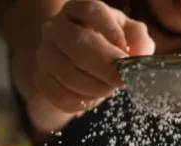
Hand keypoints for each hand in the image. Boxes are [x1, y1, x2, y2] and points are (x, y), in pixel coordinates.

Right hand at [35, 0, 154, 112]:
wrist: (81, 66)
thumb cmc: (109, 45)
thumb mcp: (129, 35)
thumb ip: (139, 40)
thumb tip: (139, 56)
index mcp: (79, 9)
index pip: (91, 10)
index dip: (110, 29)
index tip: (125, 49)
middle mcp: (56, 27)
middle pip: (77, 42)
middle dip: (105, 65)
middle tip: (122, 78)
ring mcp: (45, 53)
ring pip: (68, 73)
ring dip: (96, 86)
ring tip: (111, 88)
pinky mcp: (42, 79)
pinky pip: (60, 95)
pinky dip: (82, 101)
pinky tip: (94, 97)